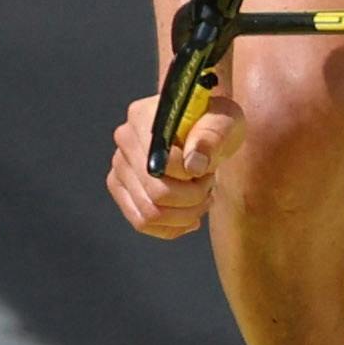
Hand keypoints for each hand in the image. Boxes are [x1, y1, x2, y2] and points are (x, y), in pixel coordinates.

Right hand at [109, 89, 240, 238]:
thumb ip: (211, 137)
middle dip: (192, 199)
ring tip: (200, 199)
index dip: (192, 177)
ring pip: (149, 214)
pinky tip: (189, 216)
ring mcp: (119, 167)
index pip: (163, 164)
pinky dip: (170, 227)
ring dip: (184, 215)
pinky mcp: (121, 188)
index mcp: (142, 117)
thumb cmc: (213, 121)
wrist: (201, 128)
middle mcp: (124, 142)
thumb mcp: (224, 120)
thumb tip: (193, 166)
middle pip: (155, 194)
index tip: (207, 169)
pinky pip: (141, 222)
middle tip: (207, 186)